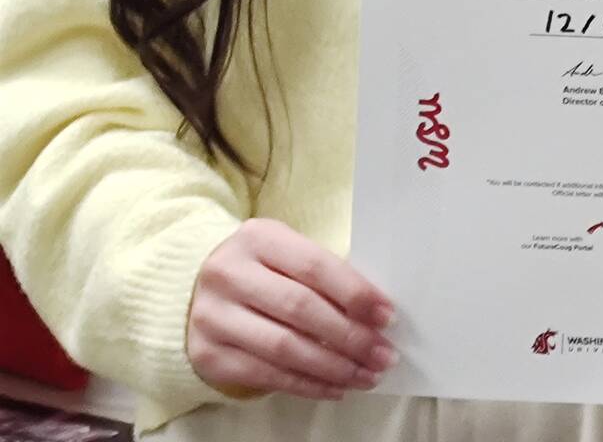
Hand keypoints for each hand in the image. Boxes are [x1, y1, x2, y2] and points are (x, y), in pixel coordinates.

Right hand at [186, 219, 395, 400]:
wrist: (190, 287)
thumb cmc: (261, 268)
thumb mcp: (286, 253)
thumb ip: (323, 274)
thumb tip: (374, 314)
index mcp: (257, 238)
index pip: (315, 266)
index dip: (355, 293)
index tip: (387, 316)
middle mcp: (228, 275)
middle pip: (300, 309)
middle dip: (350, 336)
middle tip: (384, 355)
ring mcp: (212, 317)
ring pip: (284, 348)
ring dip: (333, 367)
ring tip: (366, 376)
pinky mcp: (206, 355)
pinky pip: (264, 376)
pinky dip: (306, 384)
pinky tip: (335, 387)